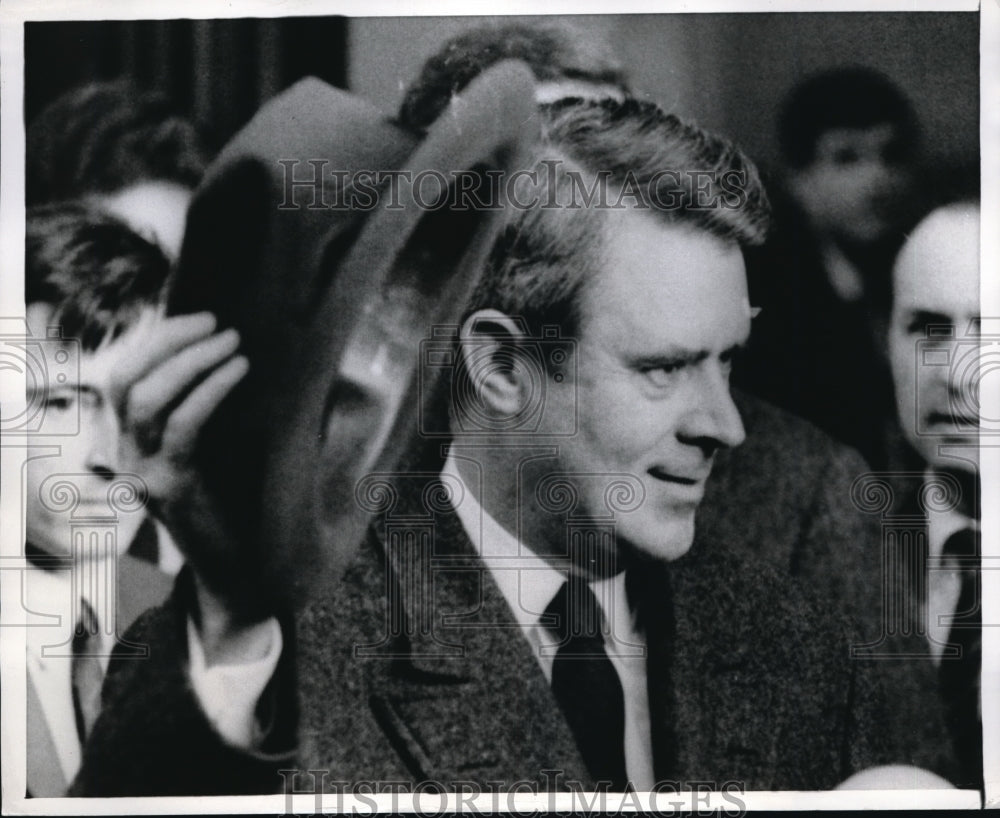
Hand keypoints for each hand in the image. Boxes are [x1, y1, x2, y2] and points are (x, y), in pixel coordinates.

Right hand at [109, 310, 263, 635]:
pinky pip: (183, 426)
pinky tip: (239, 371)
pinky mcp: (171, 488)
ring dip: (190, 360)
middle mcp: (127, 456)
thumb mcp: (216, 445)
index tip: (201, 318)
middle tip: (217, 322)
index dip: (158, 340)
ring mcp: (143, 473)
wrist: (242, 567)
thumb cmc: (237, 501)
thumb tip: (235, 349)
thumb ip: (208, 408)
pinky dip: (210, 390)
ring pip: (147, 399)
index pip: (125, 375)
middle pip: (127, 380)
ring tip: (232, 342)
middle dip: (170, 341)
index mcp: (134, 441)